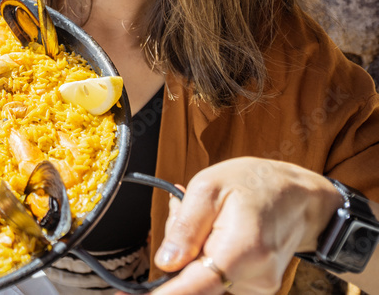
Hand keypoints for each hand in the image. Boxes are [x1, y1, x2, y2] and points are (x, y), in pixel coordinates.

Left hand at [154, 157, 342, 293]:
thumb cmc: (255, 184)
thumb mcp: (209, 187)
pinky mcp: (257, 289)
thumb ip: (184, 225)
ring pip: (205, 280)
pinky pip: (218, 279)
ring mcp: (259, 288)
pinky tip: (218, 232)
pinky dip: (208, 258)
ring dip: (194, 254)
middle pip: (195, 283)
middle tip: (182, 212)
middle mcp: (255, 278)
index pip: (196, 287)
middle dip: (178, 256)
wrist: (302, 197)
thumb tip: (165, 262)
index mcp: (242, 250)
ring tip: (210, 218)